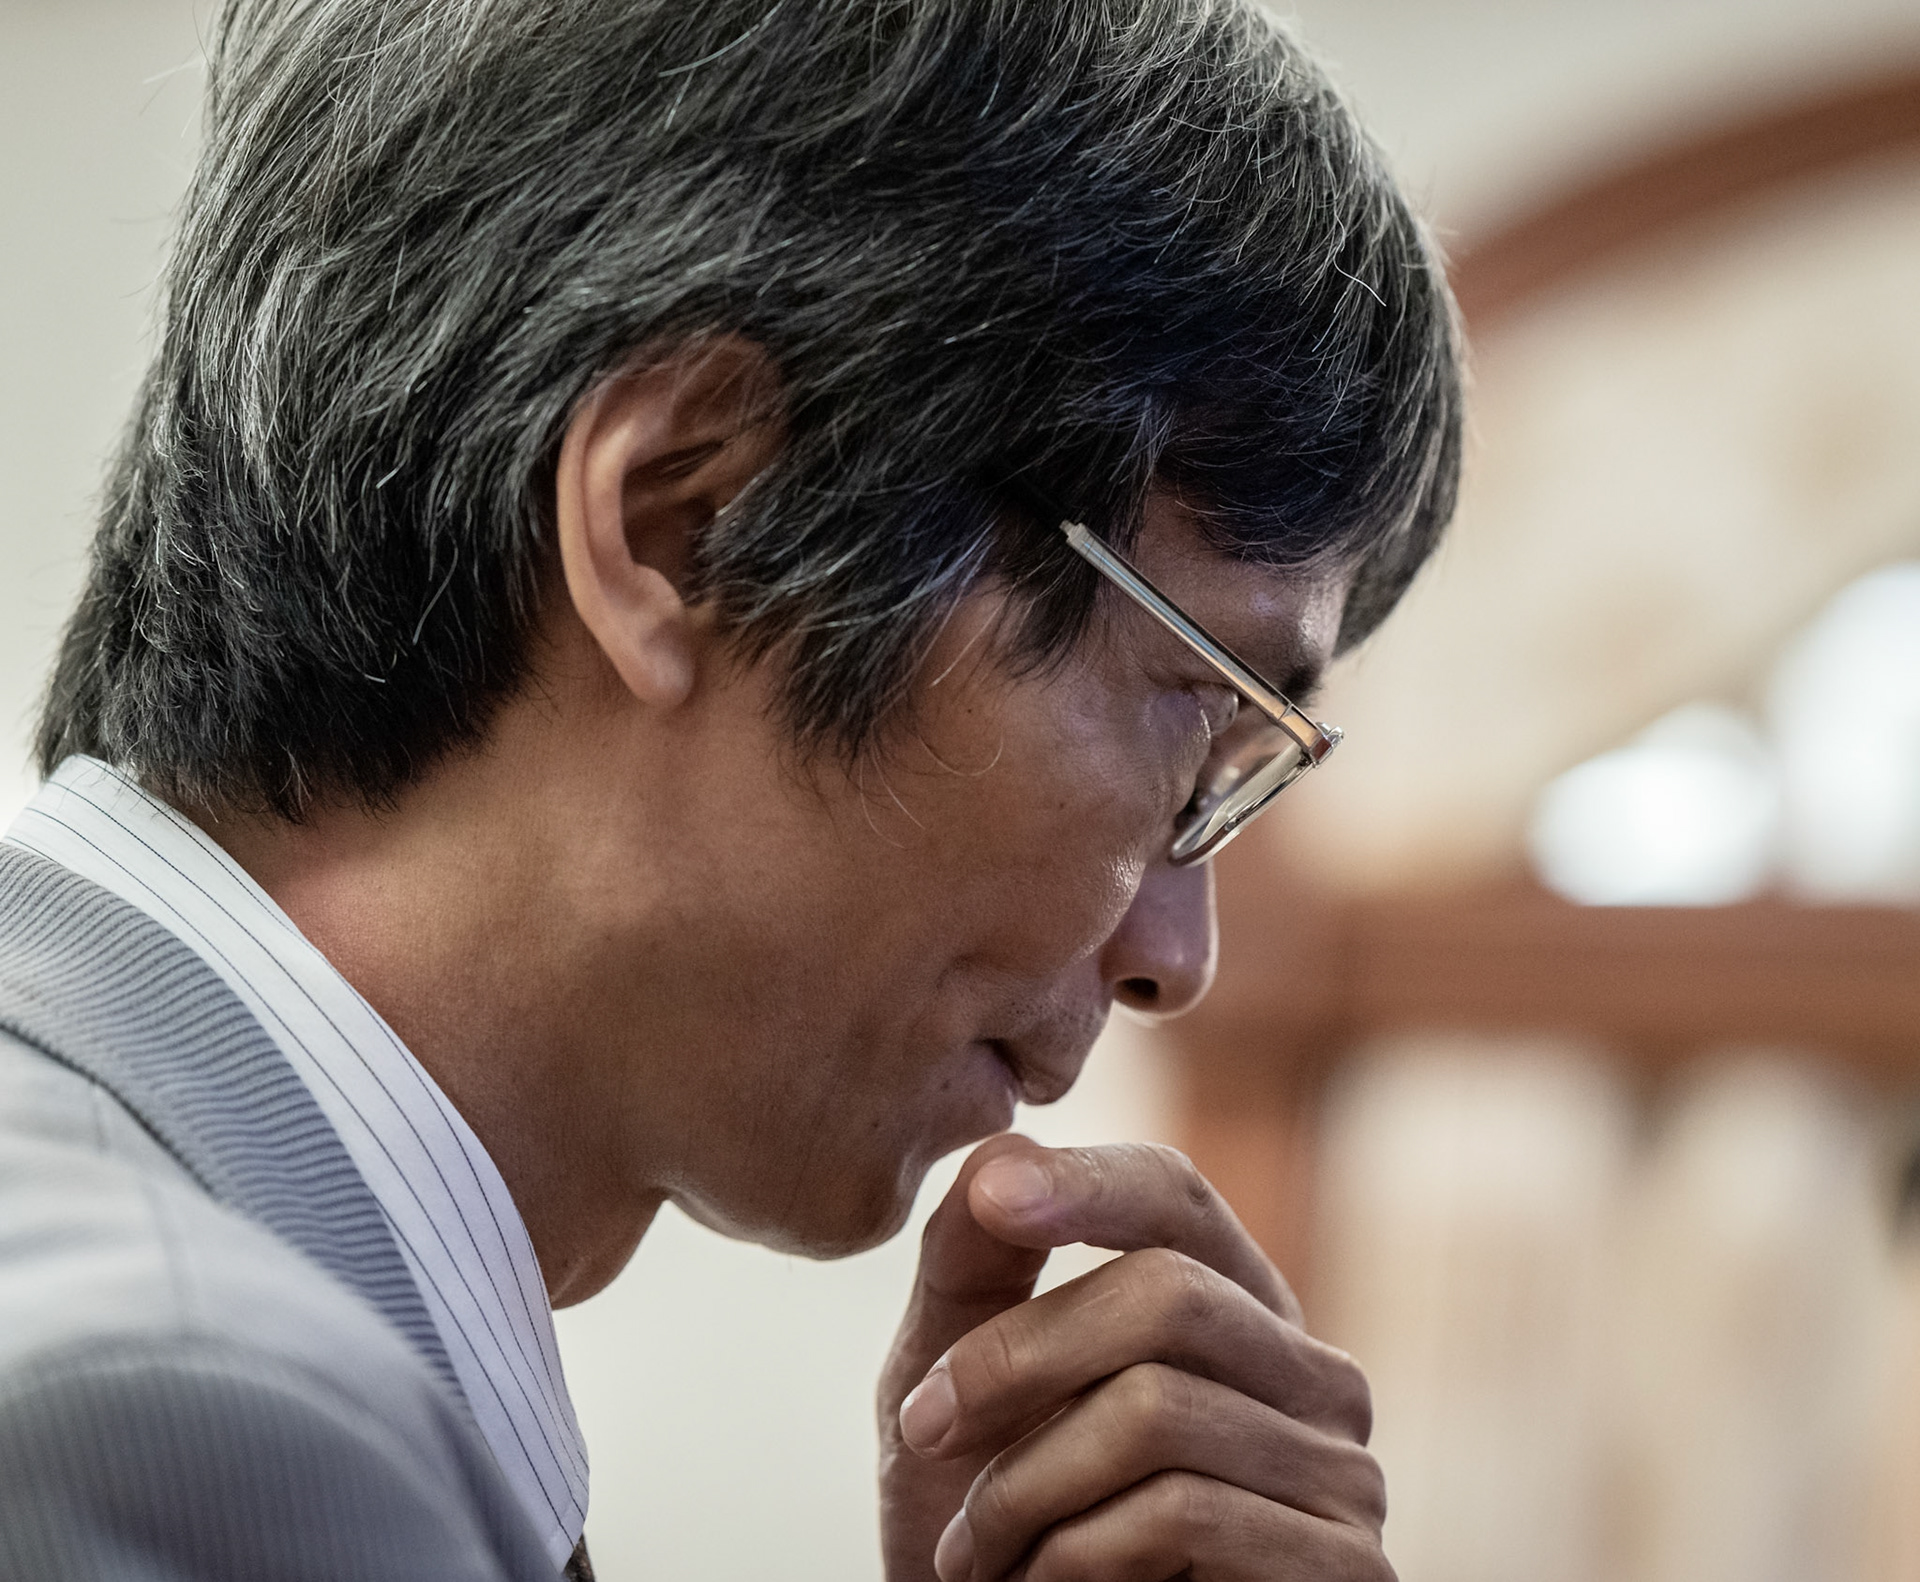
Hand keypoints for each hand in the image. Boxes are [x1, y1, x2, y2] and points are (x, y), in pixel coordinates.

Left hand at [876, 1134, 1388, 1581]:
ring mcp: (1342, 1475)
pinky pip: (1182, 1514)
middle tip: (922, 1432)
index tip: (992, 1198)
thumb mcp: (960, 1387)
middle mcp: (1311, 1376)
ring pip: (1158, 1409)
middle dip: (1014, 1360)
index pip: (1179, 1196)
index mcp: (1233, 1310)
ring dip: (1023, 1489)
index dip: (1088, 1182)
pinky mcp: (1345, 1571)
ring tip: (976, 1553)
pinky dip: (1072, 1558)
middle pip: (1165, 1294)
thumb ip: (974, 1267)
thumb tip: (994, 1156)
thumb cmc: (1002, 1540)